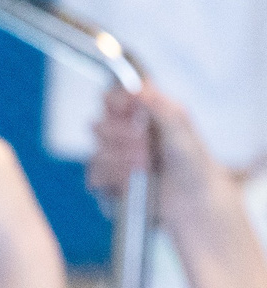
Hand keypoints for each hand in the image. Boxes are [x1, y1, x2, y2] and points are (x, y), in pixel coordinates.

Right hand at [91, 85, 236, 235]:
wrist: (194, 199)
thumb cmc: (193, 161)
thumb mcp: (182, 128)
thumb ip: (160, 106)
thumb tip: (139, 89)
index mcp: (140, 116)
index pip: (112, 99)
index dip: (115, 103)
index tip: (130, 109)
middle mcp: (123, 135)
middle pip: (98, 125)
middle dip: (120, 135)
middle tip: (143, 141)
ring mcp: (113, 160)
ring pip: (96, 153)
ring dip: (120, 159)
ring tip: (145, 164)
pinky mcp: (108, 183)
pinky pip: (94, 176)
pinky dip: (114, 177)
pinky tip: (133, 178)